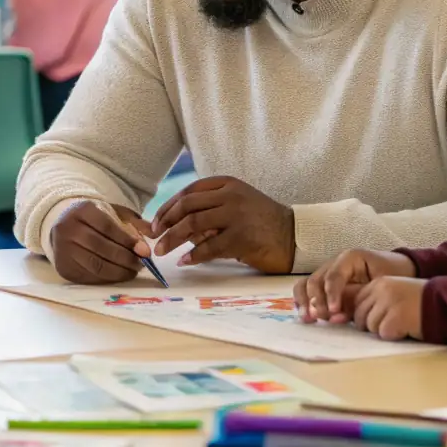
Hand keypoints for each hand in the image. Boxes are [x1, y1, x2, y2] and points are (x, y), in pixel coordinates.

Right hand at [49, 200, 152, 284]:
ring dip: (119, 271)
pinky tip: (119, 275)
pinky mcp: (64, 268)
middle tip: (141, 264)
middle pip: (101, 247)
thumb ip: (134, 223)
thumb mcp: (112, 213)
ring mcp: (63, 250)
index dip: (128, 241)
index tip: (145, 251)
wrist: (64, 228)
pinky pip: (89, 277)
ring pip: (95, 265)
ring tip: (133, 271)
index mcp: (82, 211)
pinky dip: (107, 278)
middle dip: (125, 258)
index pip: (107, 227)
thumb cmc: (94, 221)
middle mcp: (68, 229)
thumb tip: (153, 234)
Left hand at [150, 176, 295, 273]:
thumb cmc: (259, 222)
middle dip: (165, 222)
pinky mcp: (242, 237)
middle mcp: (231, 196)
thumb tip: (173, 225)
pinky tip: (185, 262)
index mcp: (227, 184)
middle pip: (187, 206)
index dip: (168, 207)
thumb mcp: (235, 205)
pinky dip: (193, 256)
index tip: (156, 222)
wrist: (293, 236)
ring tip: (161, 251)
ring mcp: (237, 215)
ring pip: (193, 224)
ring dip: (172, 239)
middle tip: (153, 237)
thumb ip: (209, 209)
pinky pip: (210, 247)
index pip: (189, 191)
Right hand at [300, 248, 416, 324]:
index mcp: (350, 258)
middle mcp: (334, 263)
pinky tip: (305, 315)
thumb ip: (361, 296)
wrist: (399, 270)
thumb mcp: (382, 283)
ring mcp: (327, 272)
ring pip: (306, 284)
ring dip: (304, 302)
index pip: (334, 276)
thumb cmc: (394, 274)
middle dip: (317, 301)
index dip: (331, 294)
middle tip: (323, 318)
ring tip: (308, 319)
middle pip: (316, 280)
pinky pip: (307, 290)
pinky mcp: (325, 284)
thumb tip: (338, 313)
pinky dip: (303, 302)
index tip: (335, 312)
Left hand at [350, 276, 426, 340]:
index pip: (357, 302)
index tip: (378, 320)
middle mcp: (381, 290)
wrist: (444, 302)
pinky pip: (384, 333)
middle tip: (392, 324)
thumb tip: (359, 319)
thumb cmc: (421, 302)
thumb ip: (378, 300)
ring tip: (403, 324)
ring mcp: (388, 303)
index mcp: (379, 283)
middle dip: (373, 325)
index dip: (365, 315)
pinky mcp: (396, 317)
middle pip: (360, 316)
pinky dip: (395, 335)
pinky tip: (408, 328)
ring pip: (371, 326)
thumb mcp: (396, 292)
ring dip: (385, 330)